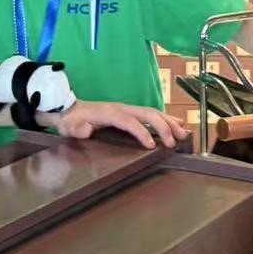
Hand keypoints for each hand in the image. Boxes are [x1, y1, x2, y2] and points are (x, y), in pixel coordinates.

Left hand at [42, 101, 186, 148]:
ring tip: (183, 134)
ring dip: (169, 122)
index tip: (152, 145)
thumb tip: (87, 130)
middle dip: (163, 126)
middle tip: (175, 142)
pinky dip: (166, 119)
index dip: (141, 132)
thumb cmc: (71, 120)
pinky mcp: (130, 113)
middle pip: (147, 113)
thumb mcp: (70, 126)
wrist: (68, 109)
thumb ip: (78, 129)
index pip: (129, 121)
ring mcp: (127, 109)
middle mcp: (121, 108)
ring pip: (152, 113)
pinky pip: (150, 115)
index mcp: (109, 112)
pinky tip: (177, 124)